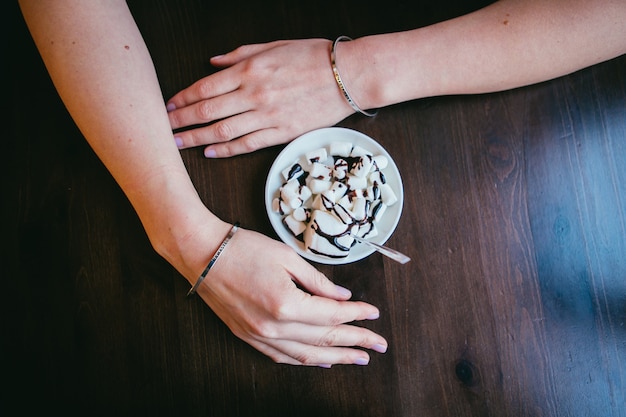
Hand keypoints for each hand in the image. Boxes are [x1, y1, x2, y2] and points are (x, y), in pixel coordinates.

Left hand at [166, 39, 353, 157]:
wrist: (349, 77)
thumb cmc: (313, 57)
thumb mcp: (274, 45)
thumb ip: (240, 54)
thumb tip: (213, 62)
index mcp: (251, 70)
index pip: (206, 87)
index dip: (182, 99)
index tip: (168, 107)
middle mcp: (255, 94)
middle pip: (208, 111)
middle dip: (181, 121)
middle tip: (162, 129)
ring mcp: (268, 116)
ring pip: (223, 131)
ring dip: (196, 139)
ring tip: (177, 144)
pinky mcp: (282, 133)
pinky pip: (248, 145)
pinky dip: (226, 150)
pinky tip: (210, 152)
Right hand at [191, 227, 386, 366]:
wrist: (201, 254)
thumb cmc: (243, 249)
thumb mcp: (287, 256)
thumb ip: (318, 281)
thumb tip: (343, 297)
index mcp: (285, 304)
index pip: (332, 315)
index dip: (357, 316)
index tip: (374, 315)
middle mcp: (273, 326)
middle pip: (324, 339)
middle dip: (355, 343)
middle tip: (379, 346)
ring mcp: (259, 335)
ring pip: (305, 354)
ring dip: (335, 358)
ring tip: (358, 359)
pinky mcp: (248, 336)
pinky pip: (282, 356)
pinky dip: (305, 360)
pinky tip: (321, 361)